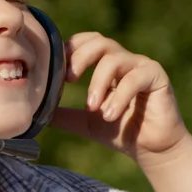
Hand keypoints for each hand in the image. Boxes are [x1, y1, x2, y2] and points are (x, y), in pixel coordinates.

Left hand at [49, 32, 188, 165]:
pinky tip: (109, 116)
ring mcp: (141, 66)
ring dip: (98, 82)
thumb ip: (63, 114)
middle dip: (80, 57)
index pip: (86, 41)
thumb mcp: (85, 122)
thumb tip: (34, 112)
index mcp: (106, 65)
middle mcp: (124, 60)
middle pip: (99, 41)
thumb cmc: (120, 131)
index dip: (70, 49)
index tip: (58, 72)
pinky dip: (119, 96)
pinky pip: (135, 78)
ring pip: (114, 58)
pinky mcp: (157, 77)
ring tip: (92, 108)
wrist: (152, 149)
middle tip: (69, 80)